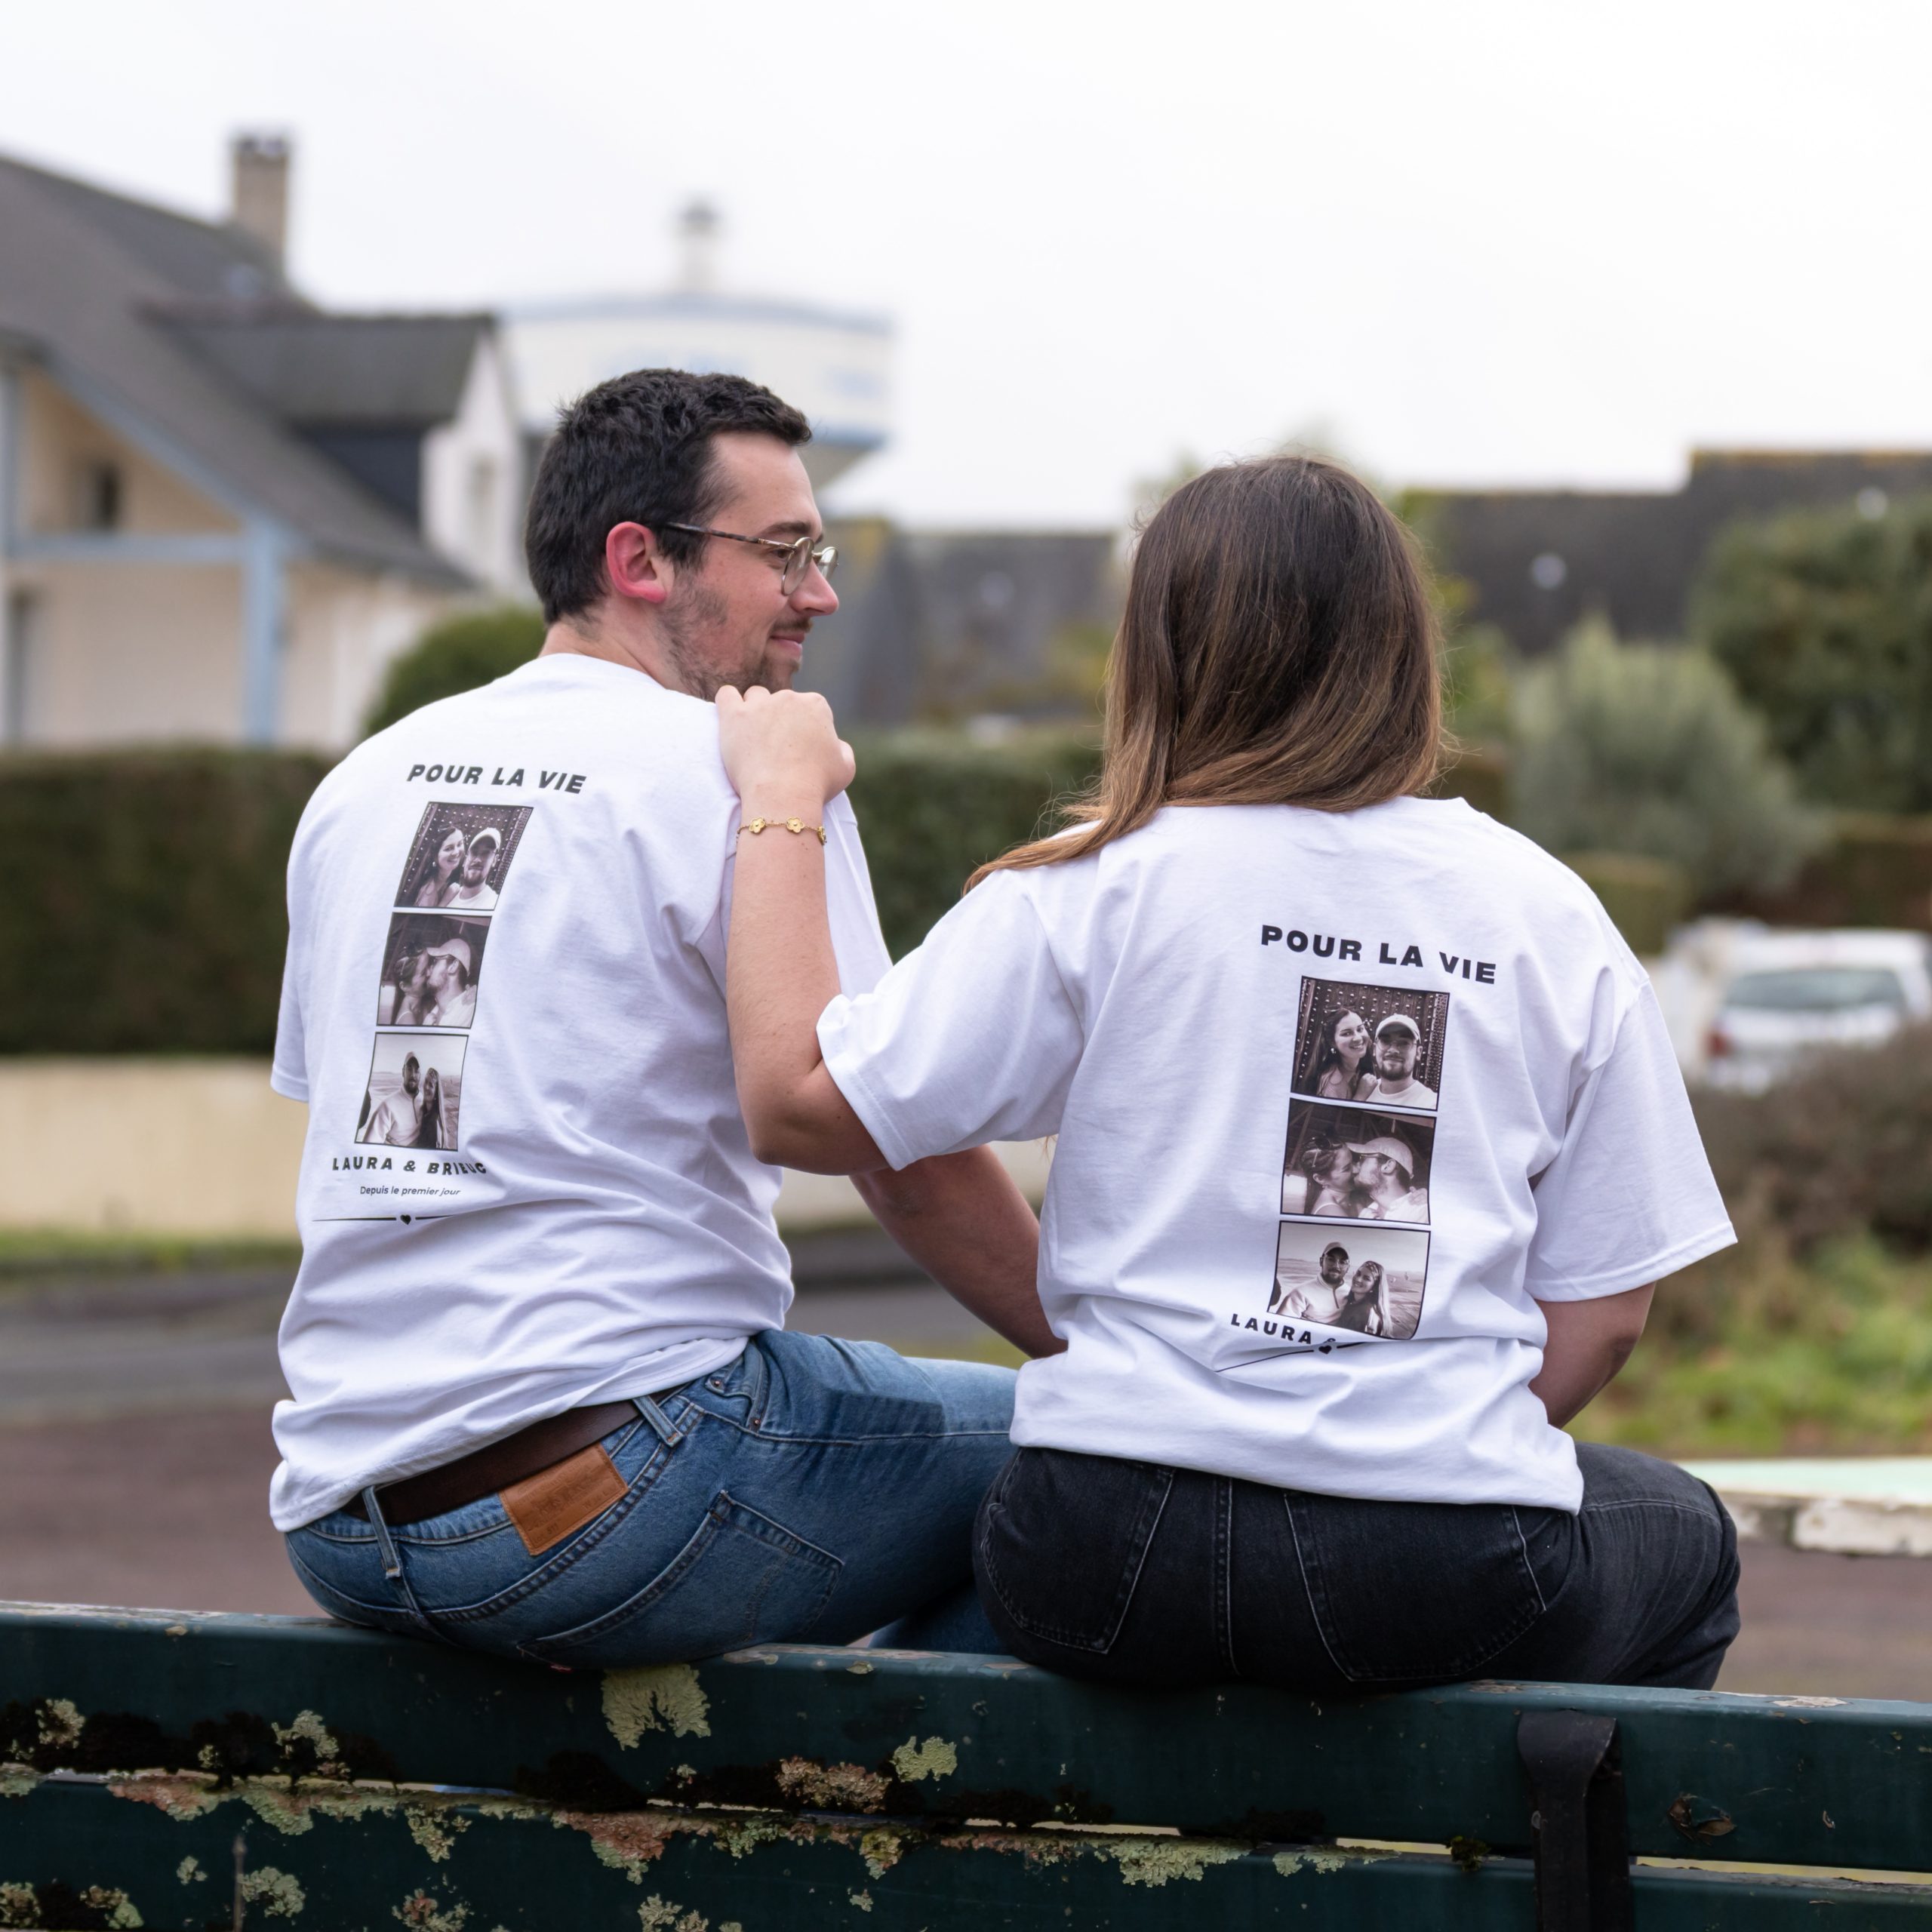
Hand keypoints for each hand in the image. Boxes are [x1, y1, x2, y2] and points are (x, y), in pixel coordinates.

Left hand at [715, 686, 855, 806]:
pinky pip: (726, 695)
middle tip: (777, 749)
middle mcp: (788, 698)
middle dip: (781, 721)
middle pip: (783, 702)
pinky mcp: (734, 716)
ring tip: (754, 736)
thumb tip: (834, 743)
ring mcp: (760, 704)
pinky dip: (728, 703)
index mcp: (816, 705)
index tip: (801, 749)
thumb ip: (842, 748)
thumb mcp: (846, 767)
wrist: (783, 795)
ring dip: (756, 711)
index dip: (806, 729)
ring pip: (755, 696)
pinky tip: (732, 720)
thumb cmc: (817, 784)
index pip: (810, 708)